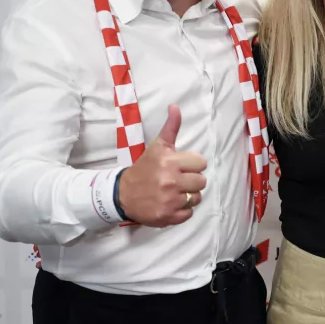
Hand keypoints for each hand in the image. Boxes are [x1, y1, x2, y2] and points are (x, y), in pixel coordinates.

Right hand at [117, 105, 207, 226]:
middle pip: (202, 182)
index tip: (181, 166)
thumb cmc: (145, 168)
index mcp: (170, 162)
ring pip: (197, 198)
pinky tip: (171, 203)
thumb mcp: (158, 146)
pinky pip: (189, 213)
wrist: (122, 194)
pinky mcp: (167, 217)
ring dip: (188, 196)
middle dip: (192, 181)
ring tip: (174, 192)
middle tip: (178, 180)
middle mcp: (170, 181)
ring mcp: (169, 201)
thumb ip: (171, 127)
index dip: (193, 165)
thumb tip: (175, 106)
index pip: (201, 163)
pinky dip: (182, 211)